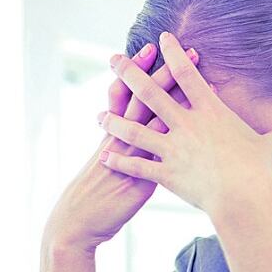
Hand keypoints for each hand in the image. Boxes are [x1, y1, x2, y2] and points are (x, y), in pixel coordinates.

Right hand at [41, 42, 199, 254]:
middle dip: (162, 75)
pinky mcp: (141, 179)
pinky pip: (162, 153)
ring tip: (195, 84)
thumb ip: (120, 148)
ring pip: (155, 122)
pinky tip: (196, 130)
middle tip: (181, 51)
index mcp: (111, 134)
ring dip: (177, 101)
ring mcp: (132, 157)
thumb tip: (135, 134)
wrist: (75, 223)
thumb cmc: (91, 197)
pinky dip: (178, 140)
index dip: (137, 71)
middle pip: (143, 99)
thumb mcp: (103, 166)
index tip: (151, 48)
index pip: (124, 94)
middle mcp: (121, 139)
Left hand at [98, 31, 271, 216]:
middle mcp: (187, 124)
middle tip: (113, 60)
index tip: (162, 39)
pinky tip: (104, 157)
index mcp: (211, 111)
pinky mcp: (165, 173)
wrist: (246, 196)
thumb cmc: (262, 171)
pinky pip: (136, 166)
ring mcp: (173, 148)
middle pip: (150, 92)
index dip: (174, 54)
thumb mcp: (271, 148)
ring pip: (134, 128)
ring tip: (99, 116)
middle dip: (129, 74)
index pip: (188, 73)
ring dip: (114, 121)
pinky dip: (119, 161)